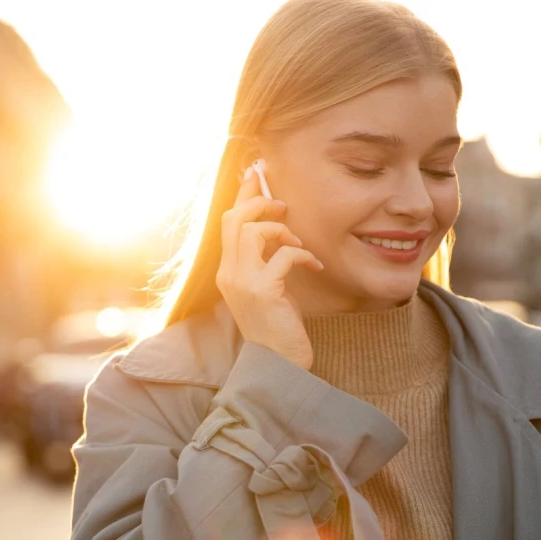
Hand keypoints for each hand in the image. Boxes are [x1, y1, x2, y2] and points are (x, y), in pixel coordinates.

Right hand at [216, 161, 322, 369]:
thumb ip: (264, 260)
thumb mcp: (266, 287)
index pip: (227, 222)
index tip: (255, 174)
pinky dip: (300, 253)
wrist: (279, 364)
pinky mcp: (263, 291)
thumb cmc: (277, 325)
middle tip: (281, 205)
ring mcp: (243, 282)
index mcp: (227, 271)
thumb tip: (277, 229)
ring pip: (250, 230)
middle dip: (258, 202)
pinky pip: (282, 255)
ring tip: (296, 241)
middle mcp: (228, 274)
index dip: (241, 195)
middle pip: (233, 218)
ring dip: (279, 228)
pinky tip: (313, 263)